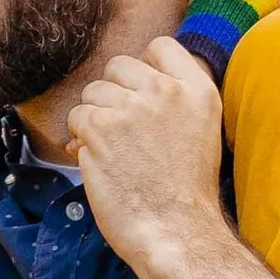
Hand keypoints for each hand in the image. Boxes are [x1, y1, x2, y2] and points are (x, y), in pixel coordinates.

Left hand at [67, 36, 227, 274]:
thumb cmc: (186, 192)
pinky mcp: (99, 127)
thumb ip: (178, 100)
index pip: (161, 47)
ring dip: (93, 118)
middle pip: (119, 65)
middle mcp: (165, 91)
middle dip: (112, 94)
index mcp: (198, 90)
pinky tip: (96, 160)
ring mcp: (130, 107)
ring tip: (110, 149)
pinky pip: (76, 117)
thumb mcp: (203, 132)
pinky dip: (79, 139)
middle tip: (122, 130)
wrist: (176, 231)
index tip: (140, 95)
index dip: (143, 69)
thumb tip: (135, 83)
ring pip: (92, 92)